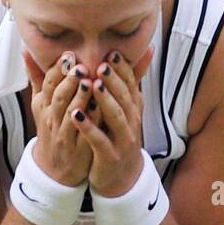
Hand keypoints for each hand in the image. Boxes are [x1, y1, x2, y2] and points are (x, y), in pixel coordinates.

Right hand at [23, 50, 95, 185]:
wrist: (55, 169)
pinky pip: (84, 133)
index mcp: (43, 104)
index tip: (68, 54)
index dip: (57, 69)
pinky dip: (91, 120)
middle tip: (79, 66)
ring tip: (89, 82)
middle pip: (57, 97)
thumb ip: (37, 77)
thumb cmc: (52, 129)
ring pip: (69, 114)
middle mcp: (51, 118)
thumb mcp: (41, 104)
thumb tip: (26, 49)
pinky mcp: (77, 149)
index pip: (48, 83)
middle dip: (68, 81)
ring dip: (78, 98)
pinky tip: (101, 107)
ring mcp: (63, 134)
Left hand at [73, 46, 154, 195]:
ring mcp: (122, 140)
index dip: (123, 69)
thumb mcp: (128, 108)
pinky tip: (76, 116)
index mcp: (133, 108)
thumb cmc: (119, 136)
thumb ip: (130, 80)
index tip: (111, 53)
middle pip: (125, 98)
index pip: (131, 84)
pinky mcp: (110, 156)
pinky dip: (89, 128)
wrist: (122, 177)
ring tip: (92, 85)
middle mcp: (131, 122)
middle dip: (114, 81)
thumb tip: (148, 47)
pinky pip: (99, 140)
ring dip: (104, 101)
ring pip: (115, 118)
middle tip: (101, 65)